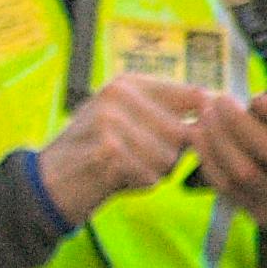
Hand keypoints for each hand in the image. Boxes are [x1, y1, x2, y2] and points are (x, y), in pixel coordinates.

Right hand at [34, 74, 211, 222]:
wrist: (46, 185)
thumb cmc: (91, 155)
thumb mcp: (123, 121)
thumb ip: (164, 113)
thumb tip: (220, 107)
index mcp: (127, 83)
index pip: (192, 95)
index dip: (204, 120)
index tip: (197, 137)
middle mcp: (119, 96)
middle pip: (182, 132)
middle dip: (170, 154)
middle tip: (139, 160)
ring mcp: (112, 122)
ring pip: (169, 156)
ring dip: (155, 171)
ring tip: (124, 169)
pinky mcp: (109, 151)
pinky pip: (152, 175)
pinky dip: (139, 184)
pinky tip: (116, 180)